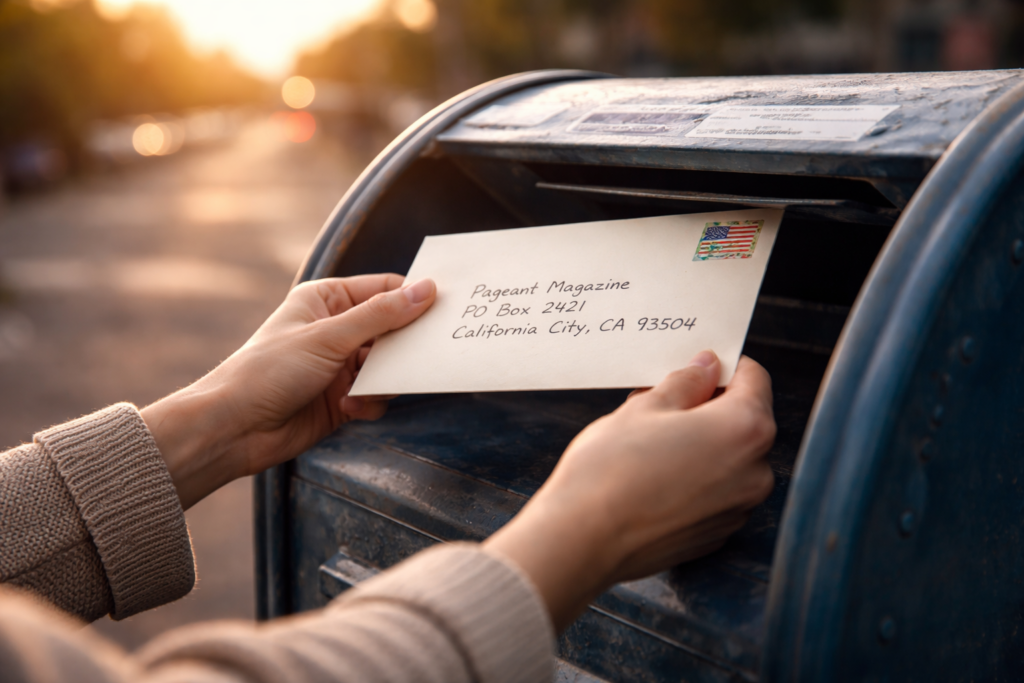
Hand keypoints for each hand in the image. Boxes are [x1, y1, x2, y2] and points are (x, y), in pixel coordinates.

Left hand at [141, 275, 435, 508]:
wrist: (234, 429)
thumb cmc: (267, 372)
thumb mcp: (329, 337)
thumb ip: (381, 316)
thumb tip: (426, 290)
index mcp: (327, 300)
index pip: (384, 289)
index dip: (414, 297)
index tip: (446, 309)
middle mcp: (336, 329)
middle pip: (392, 328)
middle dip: (404, 345)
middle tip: (427, 354)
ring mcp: (340, 365)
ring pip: (388, 365)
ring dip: (383, 380)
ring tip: (365, 389)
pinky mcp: (343, 399)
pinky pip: (377, 395)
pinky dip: (370, 402)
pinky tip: (347, 409)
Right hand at [483, 351, 775, 630]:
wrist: (583, 539)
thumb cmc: (610, 467)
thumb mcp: (645, 406)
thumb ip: (687, 382)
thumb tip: (707, 367)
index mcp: (745, 429)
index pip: (755, 379)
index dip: (724, 367)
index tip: (695, 368)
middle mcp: (755, 472)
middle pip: (745, 422)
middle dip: (710, 408)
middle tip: (661, 405)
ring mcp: (738, 510)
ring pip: (730, 460)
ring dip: (703, 446)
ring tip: (651, 446)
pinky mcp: (716, 536)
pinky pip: (715, 494)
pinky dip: (695, 480)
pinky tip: (654, 479)